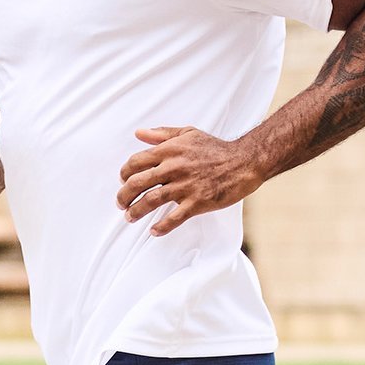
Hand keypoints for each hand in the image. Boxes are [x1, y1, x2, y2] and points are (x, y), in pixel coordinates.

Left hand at [117, 126, 261, 235]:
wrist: (244, 162)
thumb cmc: (216, 148)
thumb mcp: (188, 133)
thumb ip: (162, 134)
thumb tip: (139, 133)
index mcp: (169, 151)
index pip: (135, 162)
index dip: (124, 173)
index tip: (123, 182)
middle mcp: (174, 168)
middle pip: (137, 183)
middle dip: (123, 196)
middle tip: (121, 205)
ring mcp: (185, 186)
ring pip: (151, 201)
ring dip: (136, 211)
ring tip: (130, 217)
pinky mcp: (198, 202)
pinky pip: (174, 218)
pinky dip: (162, 227)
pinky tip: (154, 231)